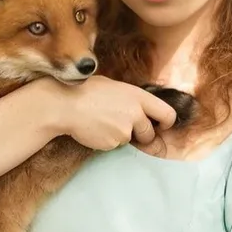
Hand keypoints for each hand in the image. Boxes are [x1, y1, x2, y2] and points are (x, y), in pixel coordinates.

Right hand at [48, 75, 177, 150]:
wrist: (64, 104)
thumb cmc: (85, 90)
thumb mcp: (114, 86)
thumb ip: (131, 99)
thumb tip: (140, 109)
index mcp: (138, 96)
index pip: (167, 114)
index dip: (165, 123)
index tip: (159, 125)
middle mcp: (135, 113)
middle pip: (149, 133)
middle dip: (142, 136)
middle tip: (125, 128)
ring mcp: (124, 130)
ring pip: (128, 140)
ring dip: (120, 136)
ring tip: (102, 122)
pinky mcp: (112, 143)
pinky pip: (114, 145)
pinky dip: (107, 140)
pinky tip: (94, 129)